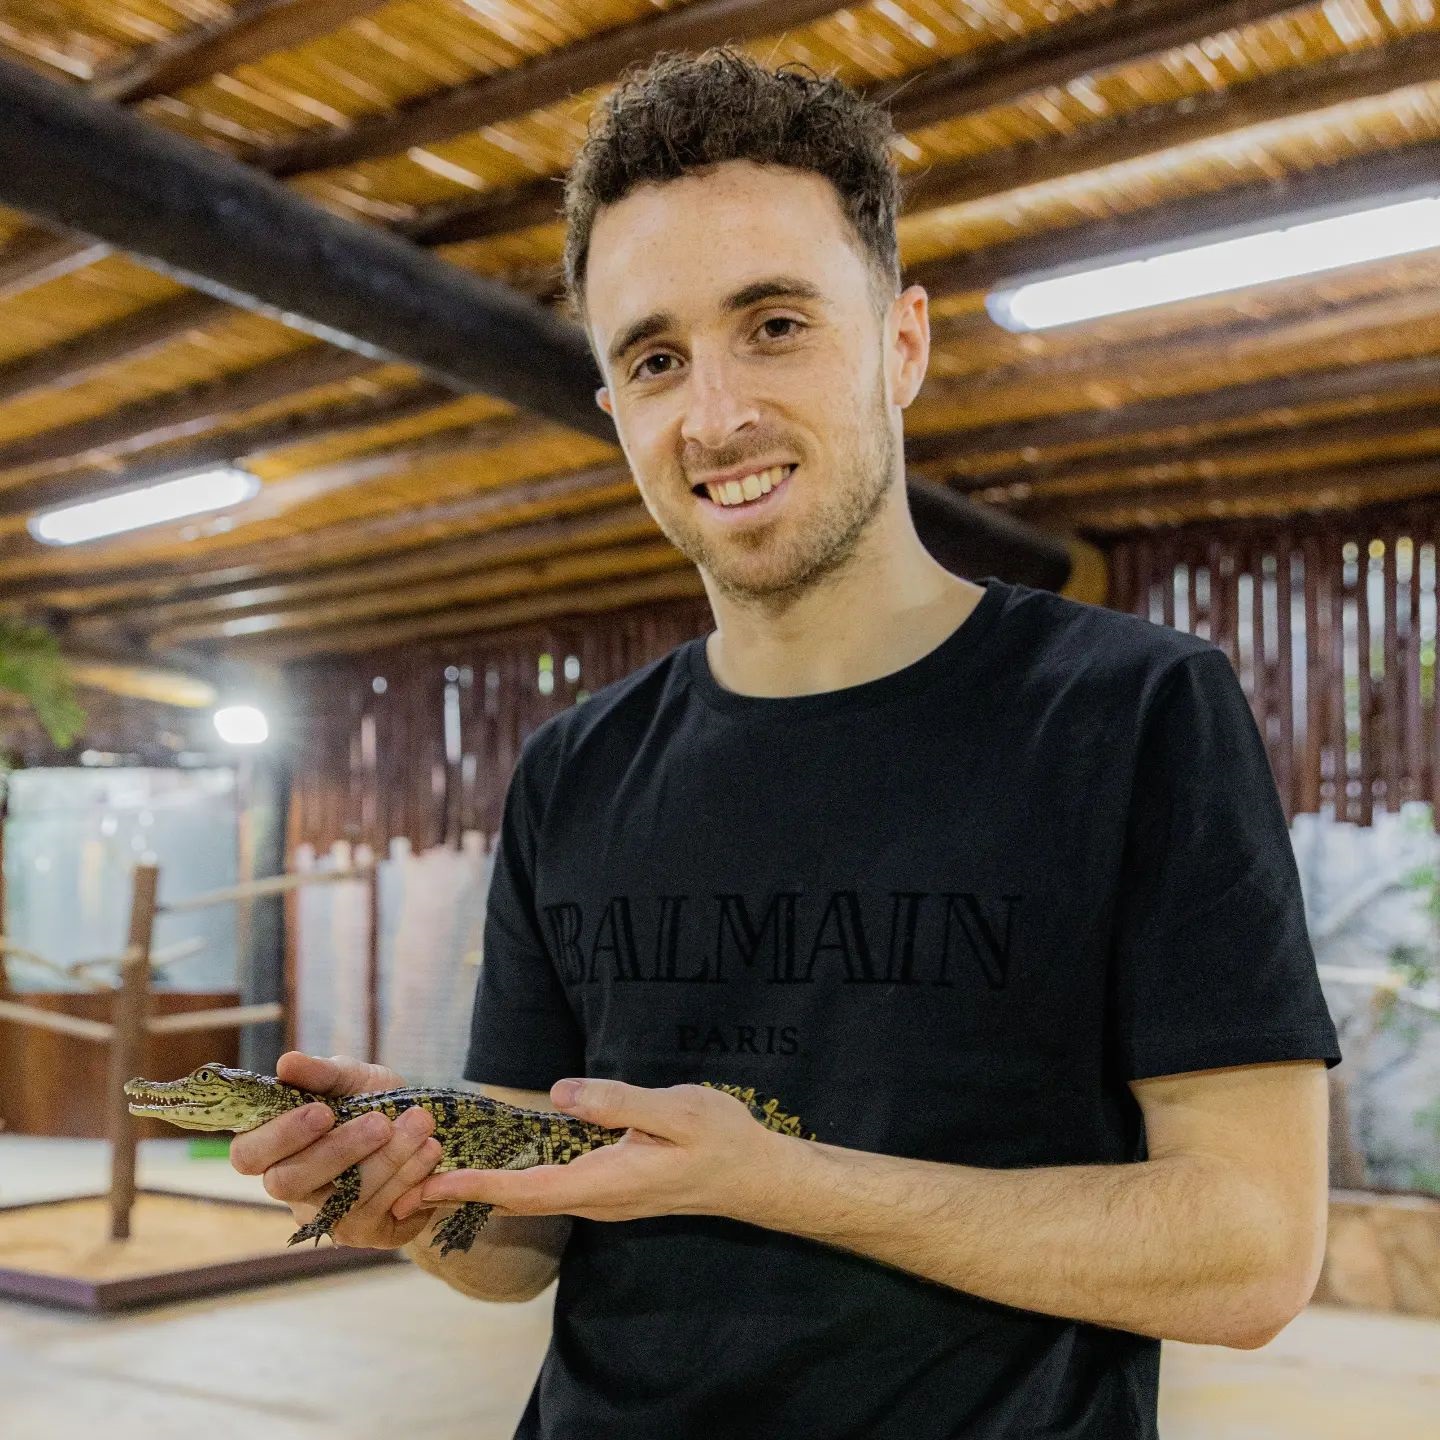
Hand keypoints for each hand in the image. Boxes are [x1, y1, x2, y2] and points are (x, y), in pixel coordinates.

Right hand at [229, 1050, 447, 1249]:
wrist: (424, 1129)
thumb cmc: (371, 1101)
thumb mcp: (352, 1079)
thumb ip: (322, 1073)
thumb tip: (287, 1062)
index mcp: (275, 1150)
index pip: (249, 1155)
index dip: (281, 1136)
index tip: (323, 1112)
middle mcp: (293, 1192)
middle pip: (291, 1182)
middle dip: (340, 1150)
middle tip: (381, 1122)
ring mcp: (327, 1218)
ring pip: (343, 1199)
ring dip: (388, 1159)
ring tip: (420, 1124)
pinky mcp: (367, 1233)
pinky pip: (381, 1213)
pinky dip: (409, 1178)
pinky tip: (429, 1151)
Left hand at [391, 1078, 789, 1226]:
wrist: (755, 1177)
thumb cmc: (720, 1140)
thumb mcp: (676, 1110)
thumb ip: (618, 1102)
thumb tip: (560, 1094)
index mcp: (607, 1181)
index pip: (526, 1190)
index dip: (474, 1186)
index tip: (427, 1184)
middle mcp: (598, 1199)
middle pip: (518, 1201)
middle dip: (464, 1191)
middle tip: (406, 1179)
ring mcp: (605, 1198)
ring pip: (532, 1198)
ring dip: (486, 1187)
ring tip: (436, 1171)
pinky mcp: (612, 1188)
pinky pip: (550, 1191)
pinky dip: (513, 1181)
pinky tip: (497, 1165)